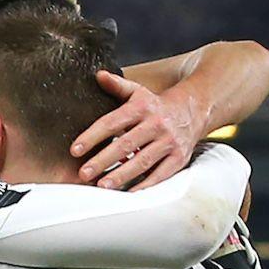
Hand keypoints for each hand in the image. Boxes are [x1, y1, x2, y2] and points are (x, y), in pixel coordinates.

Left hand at [72, 71, 203, 190]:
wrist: (193, 111)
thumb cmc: (155, 105)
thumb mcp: (138, 92)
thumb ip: (117, 86)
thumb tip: (99, 75)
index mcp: (142, 107)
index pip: (112, 122)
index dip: (92, 136)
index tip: (75, 150)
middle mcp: (156, 124)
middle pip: (126, 144)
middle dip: (103, 160)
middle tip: (84, 173)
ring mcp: (169, 142)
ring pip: (143, 161)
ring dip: (122, 175)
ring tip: (102, 185)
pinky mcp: (179, 158)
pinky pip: (160, 174)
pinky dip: (144, 184)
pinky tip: (128, 192)